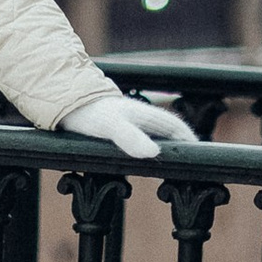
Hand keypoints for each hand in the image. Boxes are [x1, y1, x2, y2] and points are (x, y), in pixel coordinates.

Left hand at [59, 92, 199, 158]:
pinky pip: (135, 134)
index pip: (175, 127)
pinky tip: (137, 155)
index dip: (189, 141)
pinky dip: (143, 144)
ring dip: (162, 143)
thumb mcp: (109, 126)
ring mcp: (124, 118)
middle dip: (179, 144)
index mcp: (143, 114)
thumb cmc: (85, 111)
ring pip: (150, 131)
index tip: (203, 156)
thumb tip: (153, 153)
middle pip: (166, 129)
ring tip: (169, 162)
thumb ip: (130, 138)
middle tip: (190, 164)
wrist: (58, 96)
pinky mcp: (111, 123)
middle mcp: (136, 114)